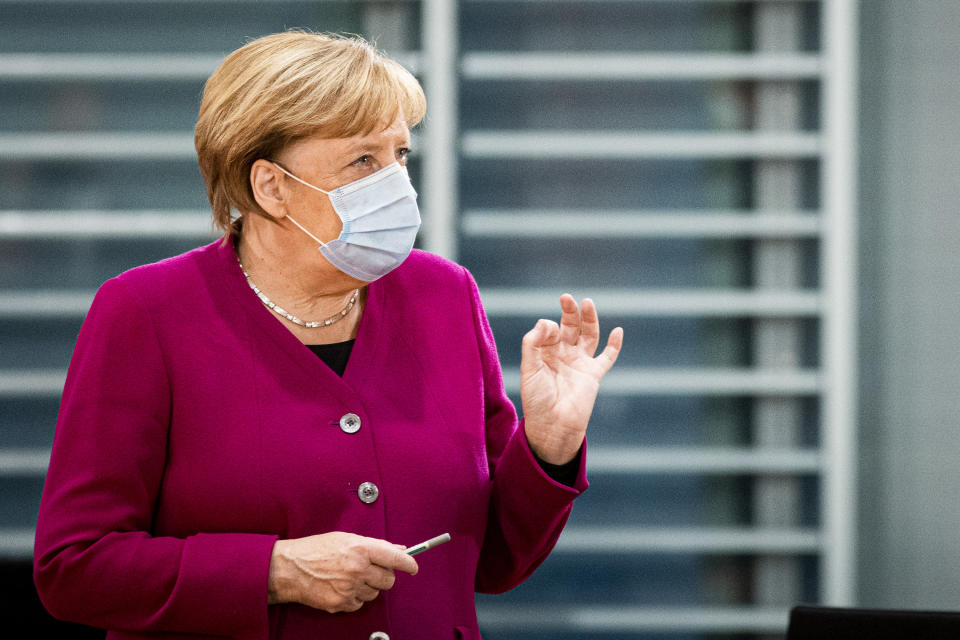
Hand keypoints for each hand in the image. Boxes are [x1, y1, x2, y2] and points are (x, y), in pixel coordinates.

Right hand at [268, 532, 417, 612]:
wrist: (289, 569)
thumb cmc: (315, 550)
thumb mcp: (346, 538)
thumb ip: (374, 544)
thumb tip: (398, 548)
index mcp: (360, 548)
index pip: (394, 557)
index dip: (408, 563)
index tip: (413, 566)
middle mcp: (357, 568)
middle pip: (389, 579)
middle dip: (384, 575)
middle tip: (372, 570)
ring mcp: (349, 588)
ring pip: (375, 592)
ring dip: (368, 586)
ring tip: (351, 577)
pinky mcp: (341, 603)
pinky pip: (360, 603)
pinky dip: (355, 597)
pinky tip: (342, 587)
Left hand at [521, 294, 622, 464]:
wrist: (552, 425)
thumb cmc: (536, 400)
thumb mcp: (528, 369)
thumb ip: (532, 344)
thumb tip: (547, 321)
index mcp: (545, 352)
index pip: (549, 330)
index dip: (548, 327)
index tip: (546, 331)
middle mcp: (563, 354)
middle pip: (570, 327)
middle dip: (569, 312)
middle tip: (567, 298)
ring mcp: (580, 363)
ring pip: (588, 335)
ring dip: (589, 319)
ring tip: (587, 302)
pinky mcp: (594, 374)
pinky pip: (607, 357)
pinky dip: (614, 345)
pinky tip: (617, 330)